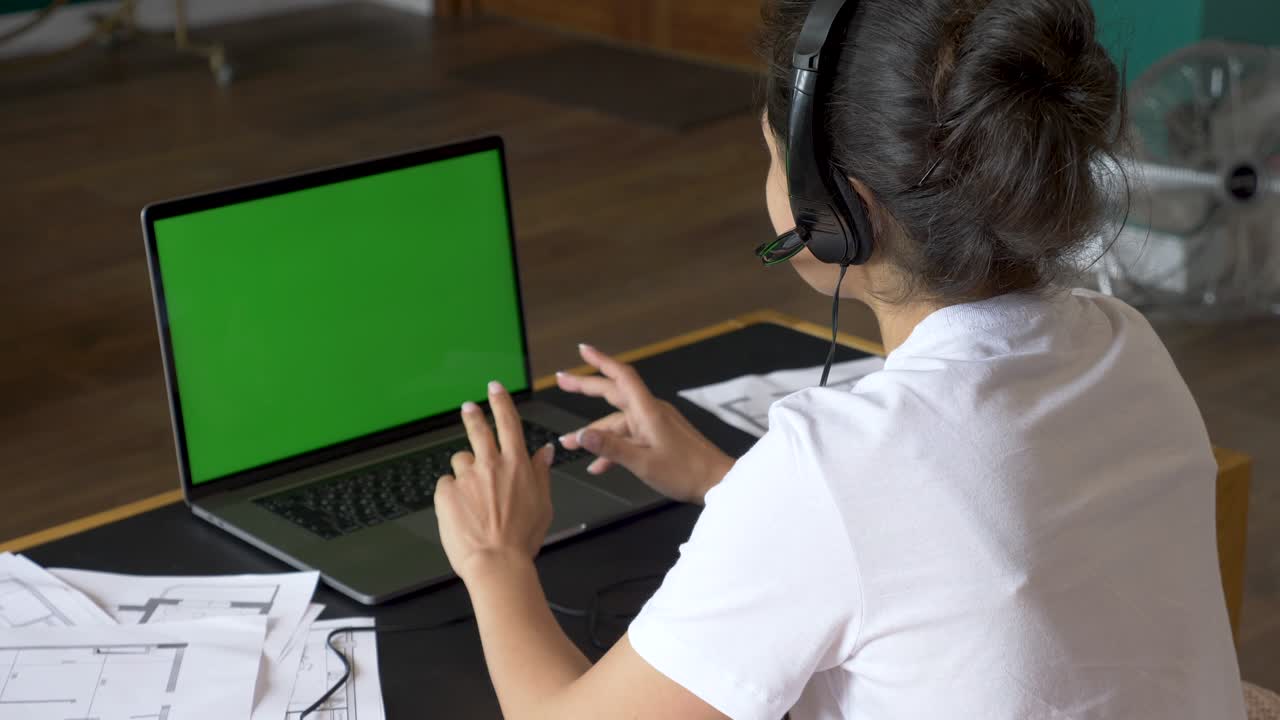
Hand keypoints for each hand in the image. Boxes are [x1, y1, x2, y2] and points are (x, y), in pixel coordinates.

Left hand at [434, 381, 555, 584]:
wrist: (497, 562)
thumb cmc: (522, 539)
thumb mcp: (544, 504)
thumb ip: (541, 473)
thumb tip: (546, 451)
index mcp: (517, 465)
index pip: (509, 423)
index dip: (501, 402)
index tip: (495, 389)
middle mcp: (491, 465)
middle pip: (479, 430)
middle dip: (473, 415)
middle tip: (468, 408)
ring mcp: (467, 477)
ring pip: (461, 461)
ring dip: (465, 472)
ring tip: (472, 498)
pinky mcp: (446, 492)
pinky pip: (446, 484)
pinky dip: (452, 494)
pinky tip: (461, 511)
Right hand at [556, 344, 733, 504]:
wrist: (718, 482)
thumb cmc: (686, 472)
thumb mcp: (643, 463)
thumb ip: (610, 448)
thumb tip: (581, 435)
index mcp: (647, 411)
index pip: (621, 376)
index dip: (600, 361)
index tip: (582, 350)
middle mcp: (651, 412)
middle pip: (614, 393)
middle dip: (586, 388)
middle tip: (562, 381)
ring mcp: (656, 424)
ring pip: (618, 422)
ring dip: (595, 433)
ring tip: (570, 446)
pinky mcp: (660, 436)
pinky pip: (630, 437)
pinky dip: (613, 447)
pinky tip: (599, 465)